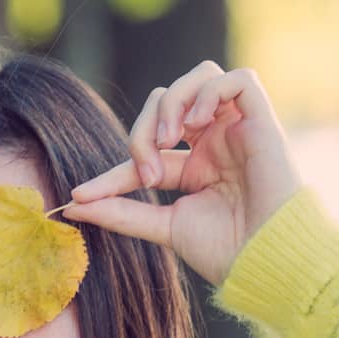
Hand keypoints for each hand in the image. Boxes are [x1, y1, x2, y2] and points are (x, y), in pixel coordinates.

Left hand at [61, 61, 302, 287]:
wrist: (268, 260)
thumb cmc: (226, 250)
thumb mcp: (163, 227)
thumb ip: (120, 213)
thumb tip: (71, 205)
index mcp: (195, 166)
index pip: (145, 150)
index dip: (113, 170)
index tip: (83, 195)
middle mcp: (216, 142)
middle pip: (167, 100)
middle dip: (143, 128)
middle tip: (146, 168)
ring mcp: (239, 129)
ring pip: (201, 77)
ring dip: (173, 101)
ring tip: (169, 139)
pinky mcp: (263, 121)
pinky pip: (240, 79)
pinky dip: (209, 93)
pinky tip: (196, 126)